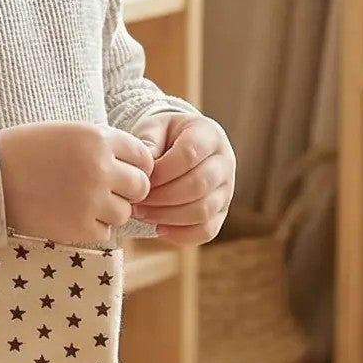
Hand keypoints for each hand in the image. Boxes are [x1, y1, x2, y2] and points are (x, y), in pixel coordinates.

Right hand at [0, 121, 156, 246]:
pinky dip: (92, 228)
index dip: (135, 167)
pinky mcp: (79, 227)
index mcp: (98, 138)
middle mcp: (100, 168)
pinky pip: (105, 233)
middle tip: (105, 192)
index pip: (143, 157)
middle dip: (127, 191)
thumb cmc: (26, 151)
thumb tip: (137, 167)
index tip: (121, 173)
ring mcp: (91, 200)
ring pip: (124, 213)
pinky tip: (70, 216)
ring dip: (109, 211)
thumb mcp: (67, 132)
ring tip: (81, 203)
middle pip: (141, 187)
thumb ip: (102, 145)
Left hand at [128, 112, 234, 242]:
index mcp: (209, 135)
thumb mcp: (153, 127)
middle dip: (161, 198)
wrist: (178, 145)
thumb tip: (145, 164)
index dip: (161, 172)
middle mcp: (224, 162)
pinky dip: (182, 235)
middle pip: (198, 186)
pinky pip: (207, 231)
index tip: (137, 179)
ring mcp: (226, 189)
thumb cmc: (163, 135)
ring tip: (142, 213)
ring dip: (168, 216)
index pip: (189, 155)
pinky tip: (159, 229)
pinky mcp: (222, 212)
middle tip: (135, 202)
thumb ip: (148, 141)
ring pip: (203, 211)